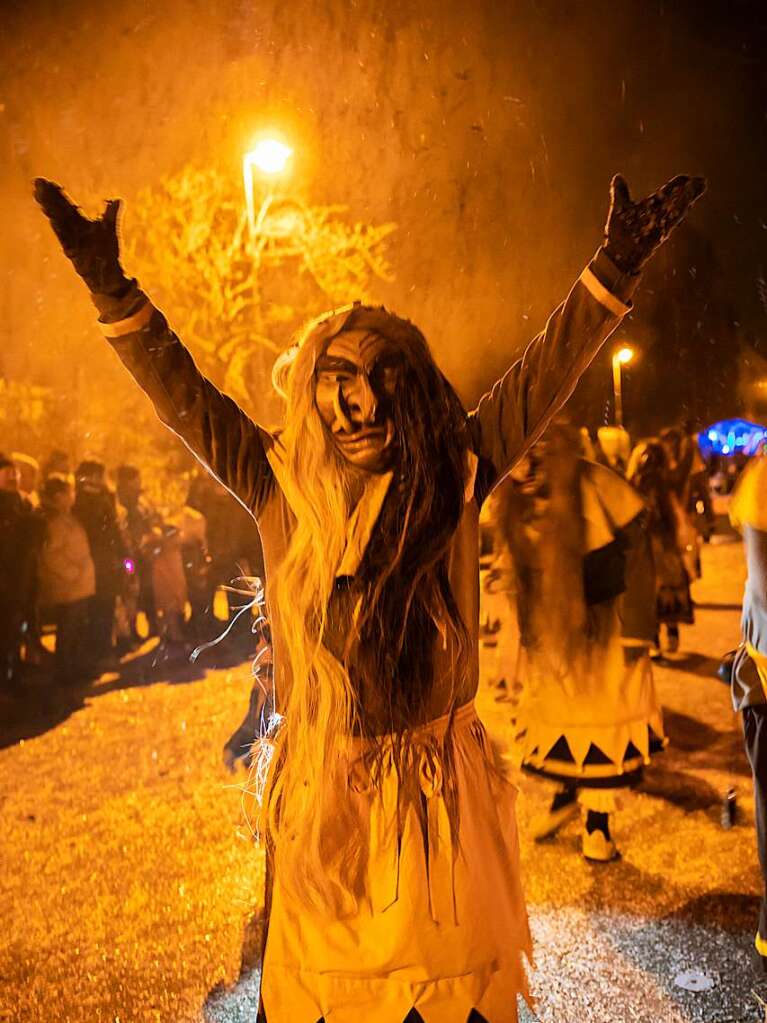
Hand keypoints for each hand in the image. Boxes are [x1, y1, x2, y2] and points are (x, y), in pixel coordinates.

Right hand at [34, 178, 129, 295]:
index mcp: (79, 223)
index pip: (65, 205)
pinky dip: (61, 231)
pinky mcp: (76, 255)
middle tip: (37, 183)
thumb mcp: (110, 230)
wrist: (109, 277)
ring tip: (40, 197)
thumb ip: (112, 215)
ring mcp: (73, 242)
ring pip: (59, 223)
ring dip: (50, 210)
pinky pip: (67, 241)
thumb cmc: (107, 253)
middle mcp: (73, 231)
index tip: (43, 181)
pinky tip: (53, 220)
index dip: (55, 193)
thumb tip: (118, 200)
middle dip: (48, 197)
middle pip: (59, 211)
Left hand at [604, 173, 705, 273]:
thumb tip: (618, 177)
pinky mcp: (657, 236)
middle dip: (690, 191)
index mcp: (651, 206)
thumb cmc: (618, 234)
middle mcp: (658, 215)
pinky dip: (677, 216)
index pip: (668, 192)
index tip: (688, 178)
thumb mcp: (619, 209)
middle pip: (677, 200)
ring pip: (676, 211)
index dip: (678, 184)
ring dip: (687, 201)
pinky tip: (686, 208)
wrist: (615, 255)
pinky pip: (669, 225)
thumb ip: (620, 192)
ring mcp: (659, 226)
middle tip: (702, 181)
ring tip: (697, 190)